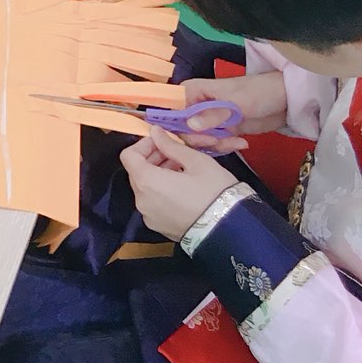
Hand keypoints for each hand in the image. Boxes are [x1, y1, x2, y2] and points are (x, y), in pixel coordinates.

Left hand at [121, 127, 238, 239]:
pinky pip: (154, 203)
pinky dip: (162, 192)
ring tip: (183, 170)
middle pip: (137, 172)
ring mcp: (149, 216)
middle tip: (176, 154)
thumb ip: (170, 145)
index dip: (143, 145)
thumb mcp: (196, 161)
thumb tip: (155, 133)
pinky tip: (183, 188)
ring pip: (145, 188)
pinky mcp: (160, 227)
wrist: (233, 229)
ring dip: (158, 174)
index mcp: (147, 182)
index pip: (129, 156)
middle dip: (153, 158)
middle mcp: (141, 201)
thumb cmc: (215, 191)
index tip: (161, 142)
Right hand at [172, 70, 288, 153]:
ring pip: (198, 140)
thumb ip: (213, 115)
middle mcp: (194, 105)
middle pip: (181, 129)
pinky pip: (214, 144)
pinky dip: (226, 147)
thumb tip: (190, 125)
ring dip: (217, 145)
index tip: (194, 136)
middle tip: (217, 140)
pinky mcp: (221, 130)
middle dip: (200, 139)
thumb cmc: (258, 92)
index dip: (175, 127)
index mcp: (191, 91)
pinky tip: (242, 142)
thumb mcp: (236, 103)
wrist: (286, 100)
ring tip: (236, 141)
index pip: (170, 111)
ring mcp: (208, 119)